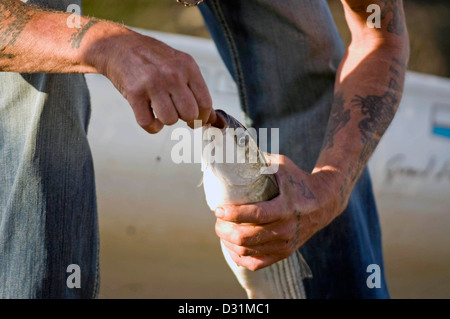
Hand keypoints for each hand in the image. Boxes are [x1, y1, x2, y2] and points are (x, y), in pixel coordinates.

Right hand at [86, 29, 215, 132]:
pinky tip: (150, 114)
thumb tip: (215, 120)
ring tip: (162, 109)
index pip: (206, 103)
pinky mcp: (134, 93)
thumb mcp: (180, 66)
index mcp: (188, 67)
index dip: (204, 117)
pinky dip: (151, 126)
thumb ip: (197, 91)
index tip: (199, 119)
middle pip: (190, 114)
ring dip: (167, 120)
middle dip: (186, 120)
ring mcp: (152, 83)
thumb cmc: (153, 59)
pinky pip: (148, 124)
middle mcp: (172, 74)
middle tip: (179, 114)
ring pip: (170, 120)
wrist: (120, 46)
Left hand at [214, 154, 347, 270]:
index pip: (255, 215)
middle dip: (224, 230)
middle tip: (218, 220)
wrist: (324, 202)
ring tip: (222, 230)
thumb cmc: (298, 180)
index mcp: (285, 207)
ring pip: (247, 251)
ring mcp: (285, 244)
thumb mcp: (281, 165)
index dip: (233, 214)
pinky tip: (232, 246)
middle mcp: (286, 229)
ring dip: (228, 242)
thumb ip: (258, 160)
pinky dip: (239, 256)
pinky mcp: (284, 253)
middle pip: (246, 237)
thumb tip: (232, 149)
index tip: (218, 209)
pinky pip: (255, 263)